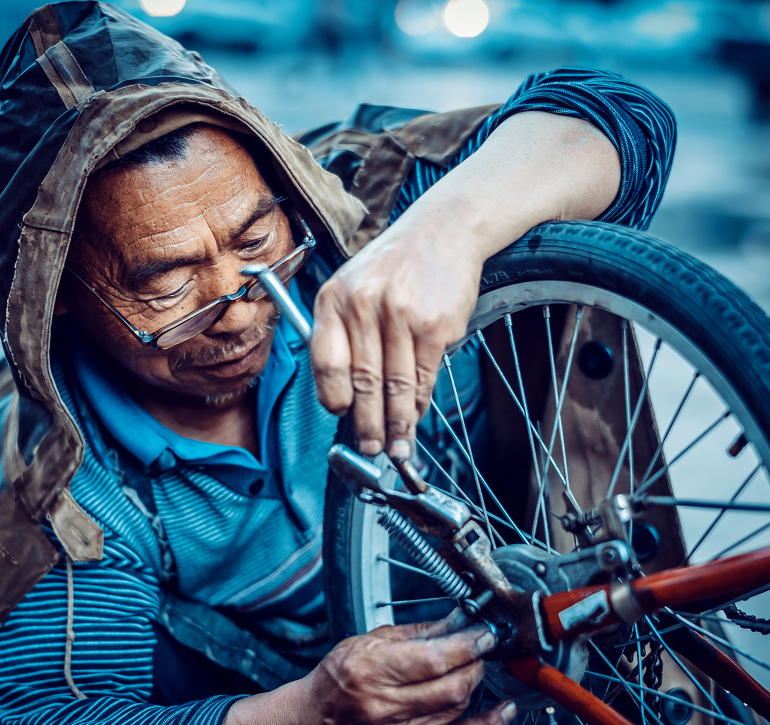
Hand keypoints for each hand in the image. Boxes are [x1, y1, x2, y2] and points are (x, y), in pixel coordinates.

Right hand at [220, 618, 515, 724]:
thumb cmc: (337, 681)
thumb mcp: (366, 643)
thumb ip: (415, 633)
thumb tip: (456, 622)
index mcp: (370, 670)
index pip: (434, 659)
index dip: (467, 645)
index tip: (484, 632)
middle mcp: (384, 706)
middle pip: (451, 686)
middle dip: (475, 662)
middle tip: (480, 648)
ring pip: (457, 705)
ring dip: (470, 683)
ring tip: (467, 668)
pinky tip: (504, 710)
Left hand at [310, 112, 618, 459]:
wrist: (445, 231)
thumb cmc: (395, 265)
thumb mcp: (353, 285)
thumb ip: (343, 333)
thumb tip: (344, 397)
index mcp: (334, 299)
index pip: (325, 362)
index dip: (333, 399)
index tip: (342, 418)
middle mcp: (363, 306)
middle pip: (362, 382)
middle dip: (367, 424)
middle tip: (371, 448)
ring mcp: (400, 315)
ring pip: (396, 386)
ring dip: (397, 424)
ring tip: (397, 447)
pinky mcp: (435, 325)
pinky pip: (424, 376)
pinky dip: (421, 403)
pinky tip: (418, 415)